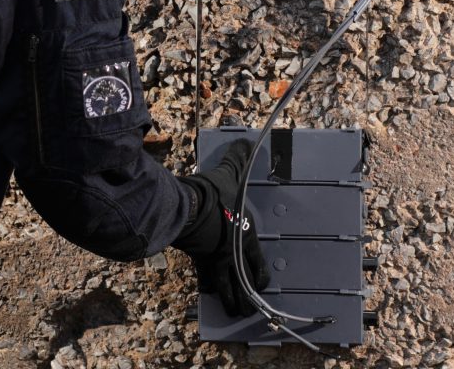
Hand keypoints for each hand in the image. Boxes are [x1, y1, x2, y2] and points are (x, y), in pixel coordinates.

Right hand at [176, 140, 269, 315]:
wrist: (190, 208)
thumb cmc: (215, 193)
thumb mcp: (230, 173)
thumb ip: (238, 158)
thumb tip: (245, 139)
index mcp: (246, 236)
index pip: (258, 263)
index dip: (262, 276)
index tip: (264, 287)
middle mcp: (234, 254)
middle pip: (244, 284)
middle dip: (247, 298)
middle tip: (248, 309)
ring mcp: (216, 262)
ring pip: (226, 290)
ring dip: (231, 302)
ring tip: (234, 313)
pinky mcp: (198, 263)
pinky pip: (205, 282)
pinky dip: (208, 291)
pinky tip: (209, 298)